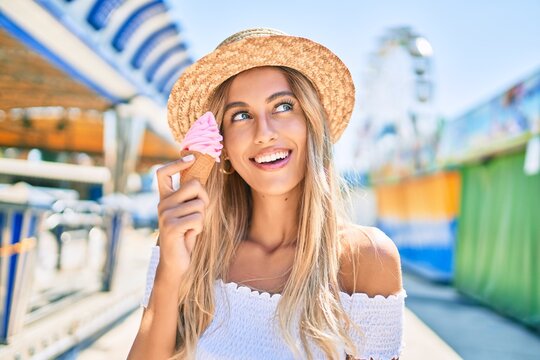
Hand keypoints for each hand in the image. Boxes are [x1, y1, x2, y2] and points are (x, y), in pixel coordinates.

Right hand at [155, 155, 209, 277]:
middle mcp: (162, 203)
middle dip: (204, 198)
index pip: (163, 173)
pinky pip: (197, 219)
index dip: (177, 163)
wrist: (176, 262)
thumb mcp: (188, 212)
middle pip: (194, 184)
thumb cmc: (186, 235)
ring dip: (201, 218)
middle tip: (199, 213)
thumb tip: (199, 180)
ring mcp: (165, 214)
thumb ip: (190, 197)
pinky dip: (199, 228)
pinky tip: (189, 235)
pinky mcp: (171, 226)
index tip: (192, 157)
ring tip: (191, 228)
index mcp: (165, 198)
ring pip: (199, 205)